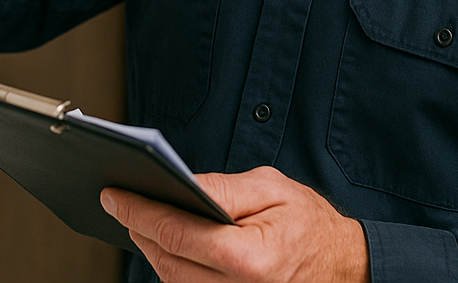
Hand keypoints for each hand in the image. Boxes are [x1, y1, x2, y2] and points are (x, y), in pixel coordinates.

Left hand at [101, 166, 367, 281]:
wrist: (343, 265)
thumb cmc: (310, 224)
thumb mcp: (272, 189)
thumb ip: (222, 188)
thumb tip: (179, 183)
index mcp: (251, 258)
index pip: (178, 234)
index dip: (140, 211)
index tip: (114, 195)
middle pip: (167, 262)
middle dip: (140, 230)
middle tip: (121, 203)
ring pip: (173, 282)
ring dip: (152, 251)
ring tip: (140, 220)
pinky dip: (172, 267)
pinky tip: (166, 244)